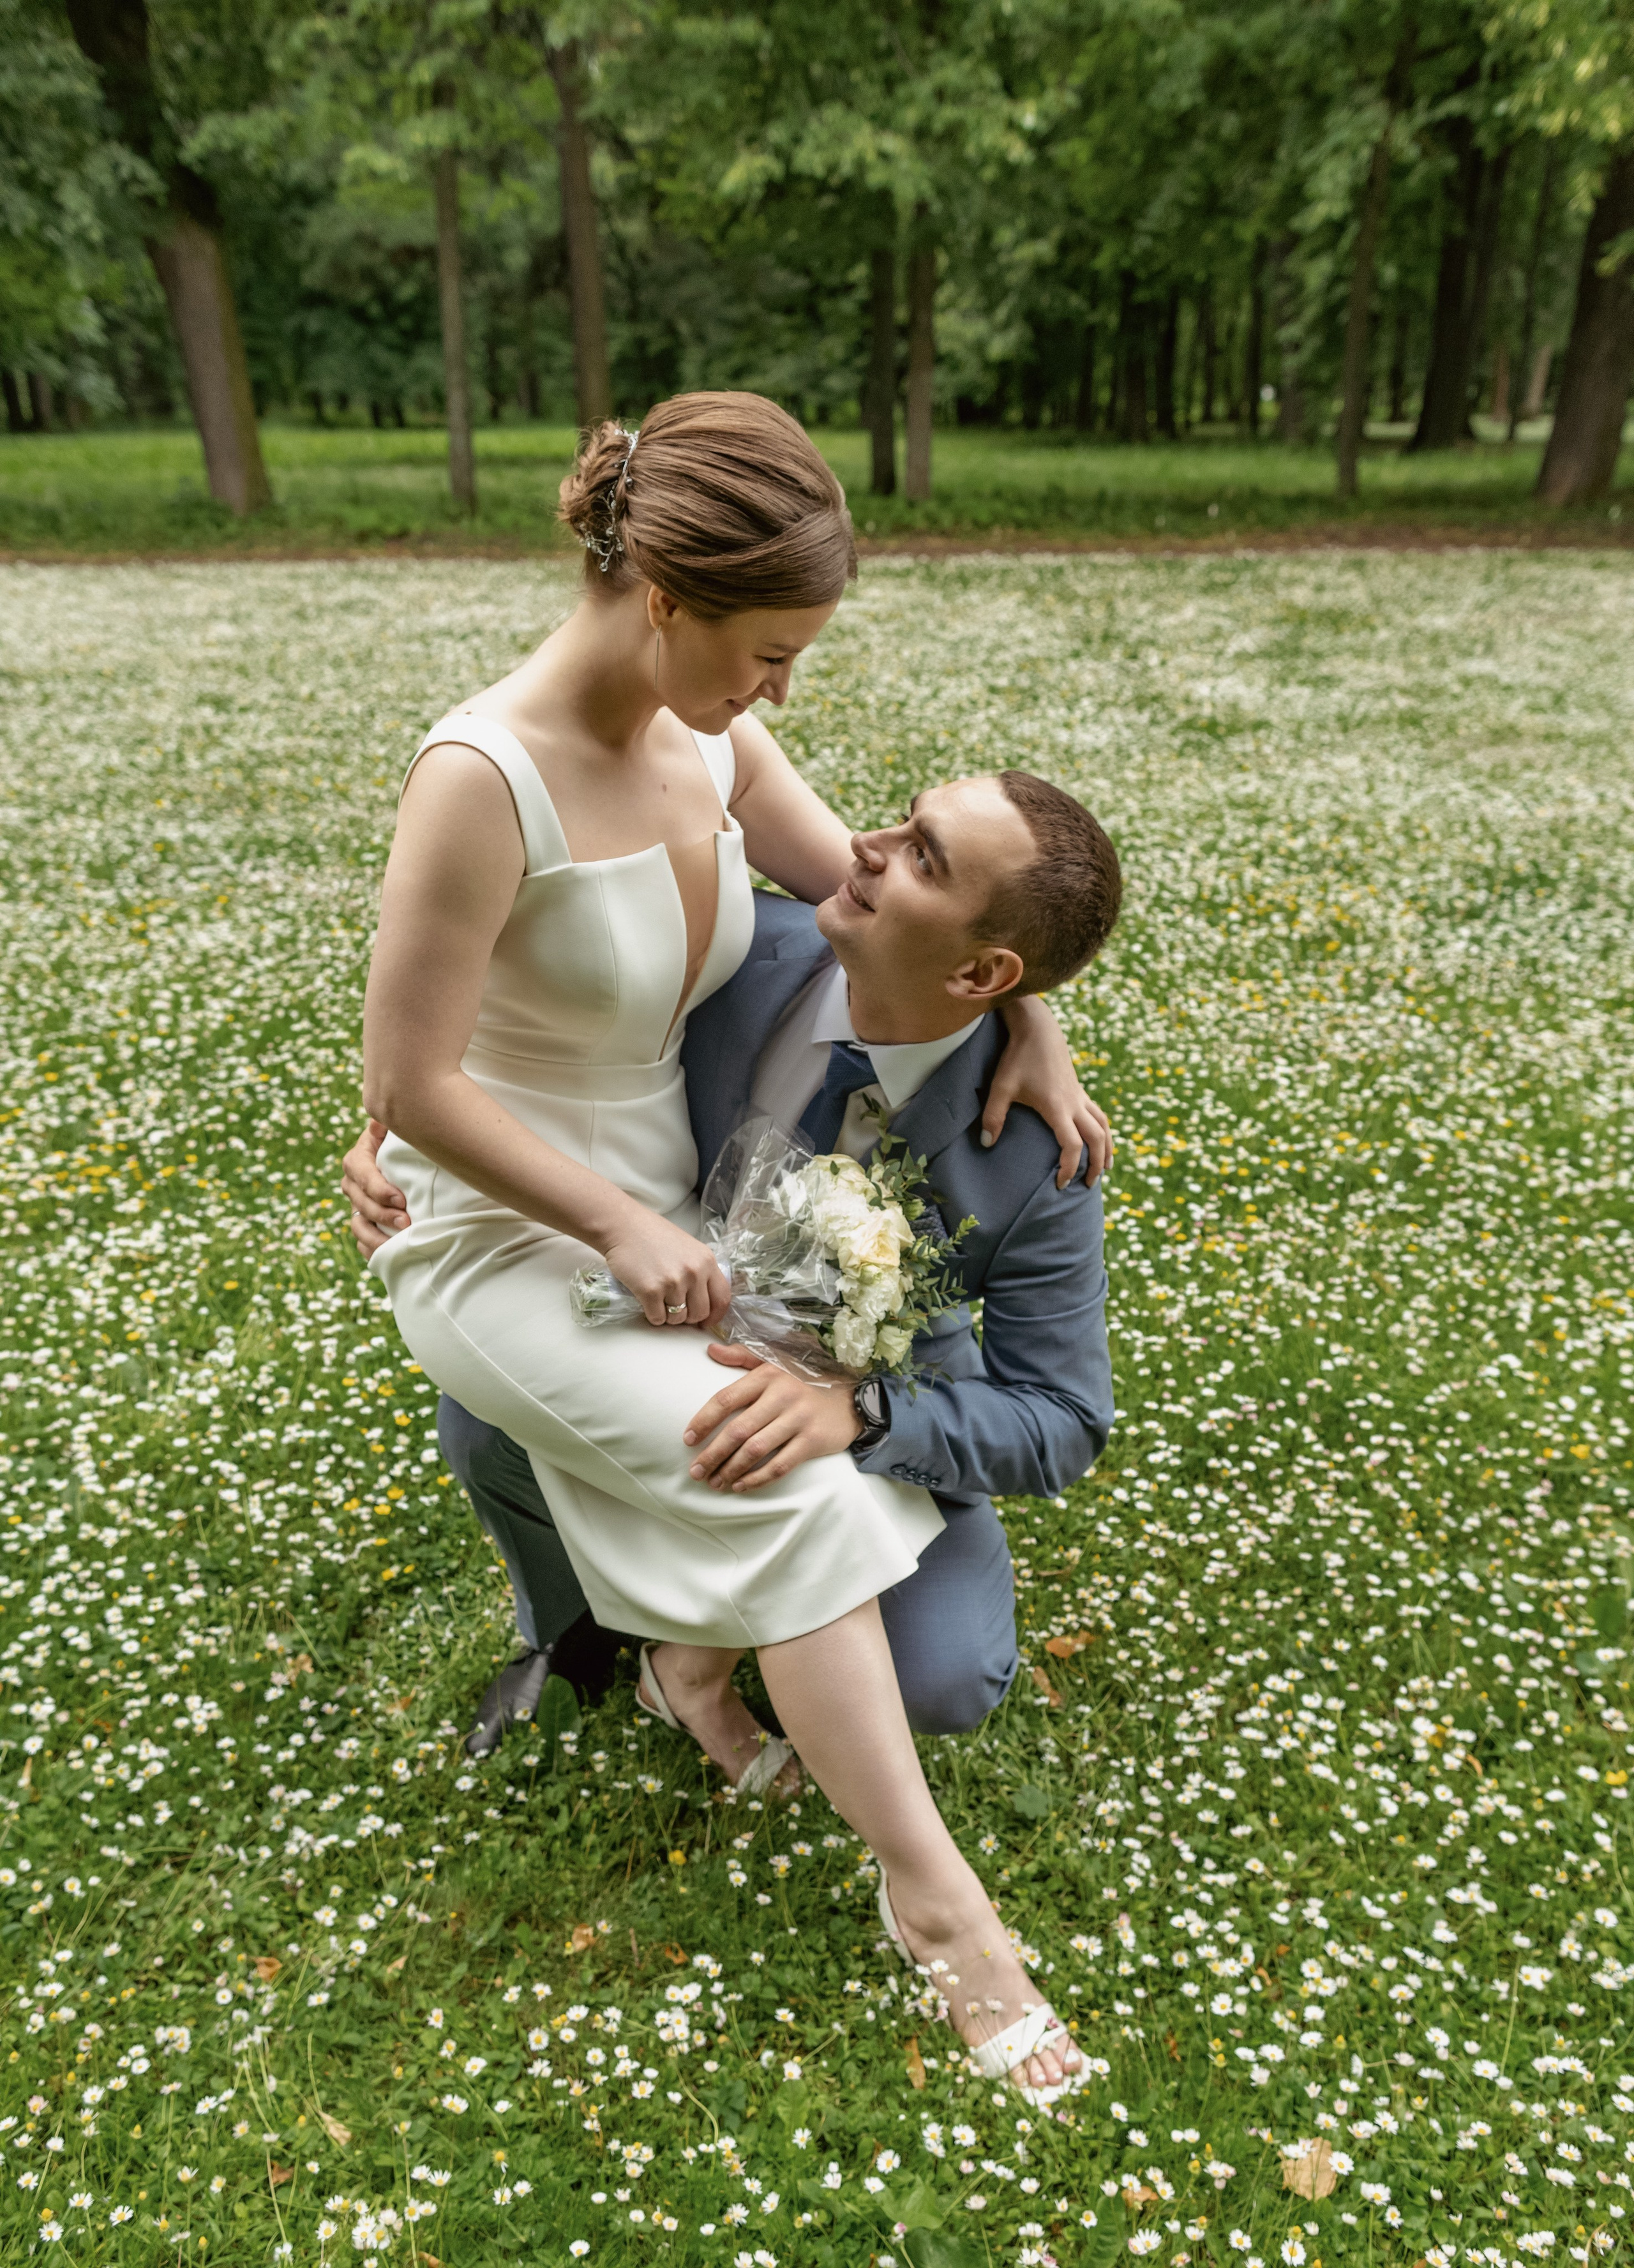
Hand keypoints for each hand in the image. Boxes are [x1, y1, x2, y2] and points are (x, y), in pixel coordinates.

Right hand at [342, 1117, 410, 1257]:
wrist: (403, 1163)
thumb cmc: (402, 1145)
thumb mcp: (395, 1132)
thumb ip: (388, 1127)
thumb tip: (378, 1123)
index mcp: (357, 1161)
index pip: (363, 1175)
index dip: (380, 1189)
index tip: (402, 1200)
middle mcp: (352, 1185)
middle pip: (362, 1203)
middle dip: (383, 1215)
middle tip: (407, 1223)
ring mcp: (356, 1206)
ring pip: (359, 1225)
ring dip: (377, 1236)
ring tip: (399, 1241)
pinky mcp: (364, 1223)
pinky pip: (362, 1242)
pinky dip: (374, 1249)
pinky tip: (390, 1254)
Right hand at [602, 1210, 731, 1329]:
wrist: (624, 1226)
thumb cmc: (654, 1235)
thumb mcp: (689, 1248)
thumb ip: (700, 1271)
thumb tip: (704, 1299)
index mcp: (706, 1261)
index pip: (722, 1298)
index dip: (715, 1315)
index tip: (705, 1321)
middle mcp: (694, 1272)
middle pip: (700, 1313)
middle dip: (688, 1317)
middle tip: (676, 1309)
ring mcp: (672, 1282)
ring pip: (677, 1318)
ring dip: (668, 1315)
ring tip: (659, 1299)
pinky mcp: (650, 1291)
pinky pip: (657, 1318)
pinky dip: (652, 1315)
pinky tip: (647, 1301)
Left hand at [683, 1342, 861, 1490]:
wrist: (851, 1398)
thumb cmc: (804, 1381)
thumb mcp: (774, 1362)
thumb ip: (741, 1356)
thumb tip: (709, 1349)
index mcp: (767, 1376)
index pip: (726, 1399)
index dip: (703, 1421)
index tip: (687, 1440)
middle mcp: (782, 1396)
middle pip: (738, 1430)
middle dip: (712, 1454)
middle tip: (696, 1472)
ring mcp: (798, 1419)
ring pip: (756, 1450)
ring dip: (731, 1470)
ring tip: (715, 1482)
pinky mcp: (813, 1441)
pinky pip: (780, 1465)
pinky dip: (757, 1479)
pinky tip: (741, 1485)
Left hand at [988, 994, 1112, 1187]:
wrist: (1038, 1029)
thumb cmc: (1018, 1058)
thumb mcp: (1001, 1087)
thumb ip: (993, 1116)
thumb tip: (987, 1144)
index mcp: (1057, 1107)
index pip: (1072, 1145)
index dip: (1069, 1168)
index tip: (1060, 1184)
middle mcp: (1074, 1104)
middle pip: (1097, 1139)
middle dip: (1095, 1165)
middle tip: (1087, 1186)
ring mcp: (1079, 1096)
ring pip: (1104, 1127)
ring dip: (1107, 1149)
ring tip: (1105, 1169)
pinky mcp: (1079, 1090)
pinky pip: (1098, 1115)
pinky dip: (1104, 1131)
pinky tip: (1100, 1140)